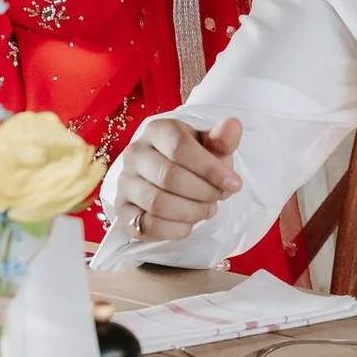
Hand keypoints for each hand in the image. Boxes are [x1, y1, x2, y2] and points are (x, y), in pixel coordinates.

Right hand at [109, 115, 245, 240]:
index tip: (235, 184)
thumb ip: (222, 139)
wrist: (169, 177)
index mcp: (157, 131)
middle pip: (169, 177)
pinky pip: (147, 225)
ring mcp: (125, 183)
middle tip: (219, 198)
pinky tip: (189, 225)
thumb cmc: (194, 158)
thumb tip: (233, 125)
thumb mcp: (211, 145)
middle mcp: (135, 154)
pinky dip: (175, 230)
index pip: (180, 148)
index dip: (211, 169)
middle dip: (203, 192)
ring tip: (207, 210)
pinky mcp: (122, 211)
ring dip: (191, 212)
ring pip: (158, 203)